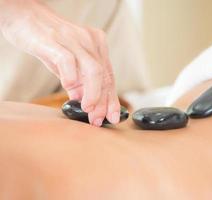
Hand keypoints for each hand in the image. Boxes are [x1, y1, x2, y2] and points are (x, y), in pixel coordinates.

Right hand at [0, 0, 120, 125]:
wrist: (26, 18)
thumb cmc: (49, 42)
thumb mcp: (69, 63)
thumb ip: (78, 81)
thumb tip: (85, 102)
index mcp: (97, 46)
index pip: (109, 77)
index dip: (112, 99)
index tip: (113, 117)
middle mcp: (91, 41)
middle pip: (104, 76)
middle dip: (103, 102)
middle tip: (97, 119)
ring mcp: (75, 40)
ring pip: (93, 70)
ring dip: (93, 94)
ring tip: (87, 109)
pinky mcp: (56, 40)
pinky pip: (68, 61)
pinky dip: (71, 78)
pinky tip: (69, 90)